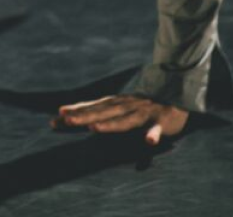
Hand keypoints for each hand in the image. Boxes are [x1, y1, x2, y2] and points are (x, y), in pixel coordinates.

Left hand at [50, 94, 188, 144]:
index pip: (92, 107)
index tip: (57, 115)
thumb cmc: (142, 106)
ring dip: (110, 125)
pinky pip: (156, 129)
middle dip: (84, 116)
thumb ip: (100, 114)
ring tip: (94, 129)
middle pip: (102, 112)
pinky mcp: (161, 121)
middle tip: (66, 119)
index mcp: (116, 104)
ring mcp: (143, 113)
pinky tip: (149, 141)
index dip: (76, 111)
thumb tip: (76, 120)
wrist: (175, 93)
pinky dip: (153, 134)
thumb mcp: (120, 108)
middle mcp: (126, 106)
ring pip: (125, 120)